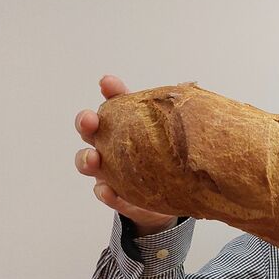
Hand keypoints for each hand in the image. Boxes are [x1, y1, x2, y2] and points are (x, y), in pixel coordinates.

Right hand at [75, 75, 177, 235]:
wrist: (176, 193)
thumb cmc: (171, 156)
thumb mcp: (178, 134)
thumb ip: (180, 116)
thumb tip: (192, 93)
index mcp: (127, 123)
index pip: (116, 101)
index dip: (110, 91)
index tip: (108, 83)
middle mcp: (111, 143)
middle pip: (90, 129)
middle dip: (86, 122)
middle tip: (90, 120)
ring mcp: (110, 169)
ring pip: (87, 162)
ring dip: (86, 158)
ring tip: (94, 158)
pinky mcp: (117, 195)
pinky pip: (105, 194)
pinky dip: (105, 192)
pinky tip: (109, 191)